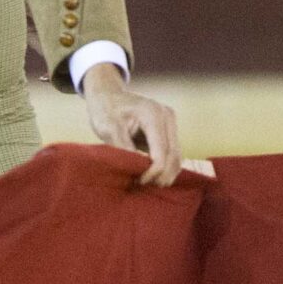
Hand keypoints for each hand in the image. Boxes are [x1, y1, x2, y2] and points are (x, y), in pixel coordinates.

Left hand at [79, 63, 182, 185]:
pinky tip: (152, 177)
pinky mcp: (169, 130)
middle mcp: (167, 116)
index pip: (161, 152)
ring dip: (166, 174)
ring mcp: (170, 122)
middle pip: (173, 155)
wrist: (108, 95)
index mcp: (153, 114)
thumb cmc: (105, 109)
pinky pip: (172, 153)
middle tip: (143, 187)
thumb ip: (123, 148)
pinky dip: (165, 167)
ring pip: (176, 156)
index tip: (139, 182)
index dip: (153, 172)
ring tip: (148, 185)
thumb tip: (137, 169)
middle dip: (161, 175)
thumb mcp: (108, 128)